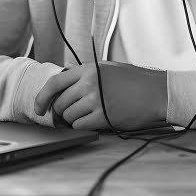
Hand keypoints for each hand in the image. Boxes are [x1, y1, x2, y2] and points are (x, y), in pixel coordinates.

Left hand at [33, 62, 166, 130]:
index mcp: (88, 69)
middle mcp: (89, 83)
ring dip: (73, 120)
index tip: (39, 108)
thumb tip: (65, 78)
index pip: (54, 82)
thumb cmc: (134, 81)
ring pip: (69, 116)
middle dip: (60, 112)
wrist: (157, 92)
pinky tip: (93, 122)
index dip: (41, 97)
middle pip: (60, 103)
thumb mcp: (107, 68)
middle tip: (67, 116)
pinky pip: (80, 125)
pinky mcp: (104, 116)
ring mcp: (96, 100)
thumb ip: (85, 73)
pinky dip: (82, 127)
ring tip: (87, 116)